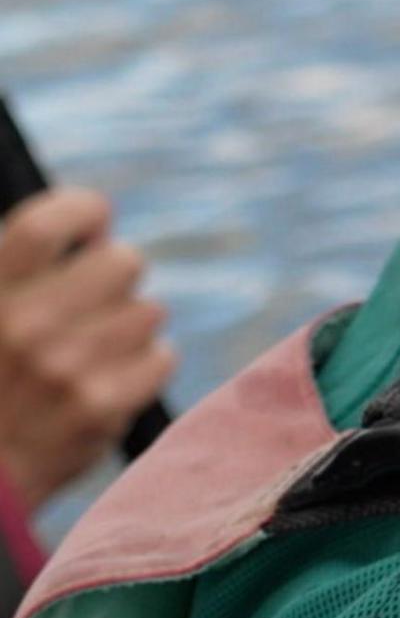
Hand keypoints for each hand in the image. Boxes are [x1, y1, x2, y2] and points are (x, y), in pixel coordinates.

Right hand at [0, 188, 174, 506]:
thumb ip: (19, 273)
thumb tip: (95, 225)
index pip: (46, 225)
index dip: (82, 211)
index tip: (93, 221)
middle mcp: (25, 328)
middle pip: (121, 261)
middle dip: (114, 276)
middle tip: (92, 300)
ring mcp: (67, 369)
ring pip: (148, 311)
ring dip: (128, 327)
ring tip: (88, 354)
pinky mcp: (103, 407)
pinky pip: (161, 356)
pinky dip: (144, 366)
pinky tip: (107, 382)